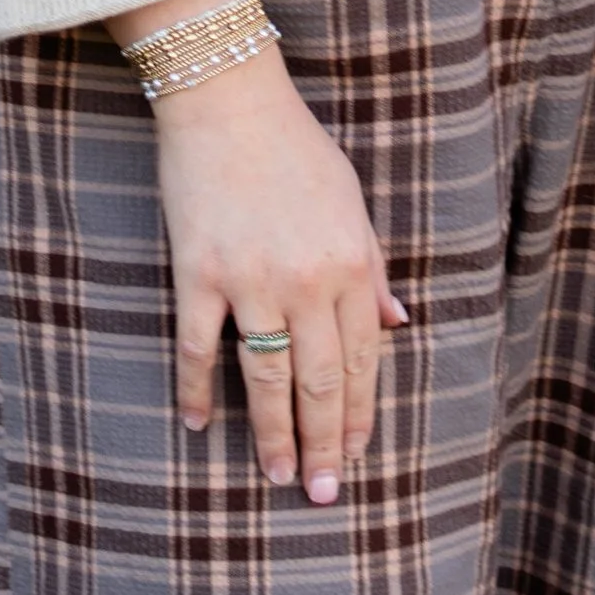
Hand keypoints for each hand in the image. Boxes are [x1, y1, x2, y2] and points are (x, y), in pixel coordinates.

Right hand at [108, 0, 406, 499]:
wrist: (229, 101)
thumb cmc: (297, 149)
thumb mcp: (352, 203)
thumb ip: (372, 268)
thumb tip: (396, 324)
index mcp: (351, 263)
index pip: (363, 359)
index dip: (360, 414)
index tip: (355, 455)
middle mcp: (307, 281)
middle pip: (320, 382)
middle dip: (324, 444)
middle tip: (321, 494)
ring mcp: (250, 281)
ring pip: (267, 379)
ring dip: (273, 435)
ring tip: (276, 478)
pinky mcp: (198, 275)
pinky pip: (200, 350)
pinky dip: (198, 392)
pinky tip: (200, 426)